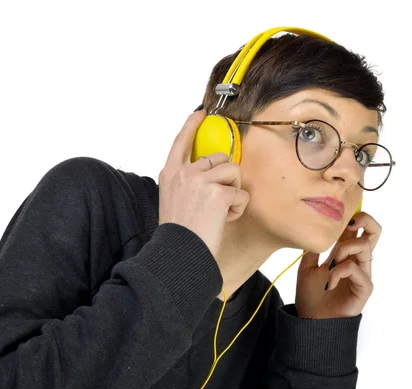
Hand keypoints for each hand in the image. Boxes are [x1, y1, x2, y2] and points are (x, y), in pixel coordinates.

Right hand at [158, 109, 249, 299]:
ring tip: (220, 211)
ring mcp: (200, 180)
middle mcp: (184, 172)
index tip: (200, 112)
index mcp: (170, 173)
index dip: (191, 125)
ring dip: (233, 192)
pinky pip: (241, 193)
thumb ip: (187, 181)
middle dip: (226, 177)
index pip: (181, 141)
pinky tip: (224, 219)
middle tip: (218, 201)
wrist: (179, 252)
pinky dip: (237, 208)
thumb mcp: (173, 199)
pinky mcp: (218, 192)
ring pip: (233, 172)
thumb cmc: (179, 232)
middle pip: (220, 158)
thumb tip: (210, 171)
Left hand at [295, 212, 380, 318]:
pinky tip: (329, 283)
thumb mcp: (306, 267)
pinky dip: (339, 272)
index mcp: (345, 253)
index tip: (339, 212)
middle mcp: (357, 260)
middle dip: (364, 220)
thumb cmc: (311, 297)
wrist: (311, 321)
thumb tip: (314, 230)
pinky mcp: (364, 288)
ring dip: (344, 249)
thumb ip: (312, 249)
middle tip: (349, 223)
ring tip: (330, 263)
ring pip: (365, 246)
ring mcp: (363, 273)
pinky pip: (356, 269)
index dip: (353, 215)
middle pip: (375, 232)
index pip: (357, 228)